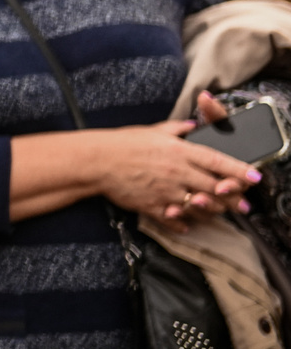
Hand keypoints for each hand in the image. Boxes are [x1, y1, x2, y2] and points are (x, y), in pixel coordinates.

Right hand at [94, 118, 261, 223]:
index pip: (217, 161)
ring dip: (212, 210)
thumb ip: (176, 129)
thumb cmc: (123, 143)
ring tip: (218, 212)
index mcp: (179, 151)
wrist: (96, 161)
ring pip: (199, 205)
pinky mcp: (152, 205)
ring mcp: (166, 191)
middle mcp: (177, 172)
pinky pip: (174, 218)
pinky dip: (183, 222)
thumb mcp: (152, 130)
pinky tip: (187, 222)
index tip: (254, 177)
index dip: (238, 170)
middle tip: (242, 203)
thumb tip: (193, 126)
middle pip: (215, 187)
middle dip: (232, 197)